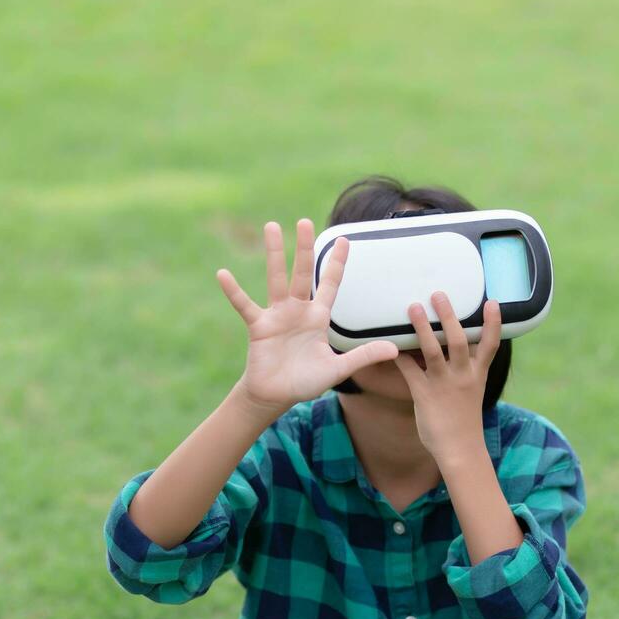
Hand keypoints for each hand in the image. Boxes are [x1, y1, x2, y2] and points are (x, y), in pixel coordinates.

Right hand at [218, 218, 398, 413]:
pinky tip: (223, 274)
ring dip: (274, 254)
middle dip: (304, 248)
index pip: (330, 284)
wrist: (277, 396)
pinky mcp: (259, 326)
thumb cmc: (306, 381)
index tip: (345, 239)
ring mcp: (276, 315)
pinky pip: (245, 305)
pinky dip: (234, 291)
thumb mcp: (337, 369)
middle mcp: (297, 310)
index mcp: (318, 317)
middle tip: (305, 222)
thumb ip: (363, 357)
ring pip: (276, 279)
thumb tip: (395, 351)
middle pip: (302, 273)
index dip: (337, 263)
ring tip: (272, 226)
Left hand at [391, 292, 501, 462]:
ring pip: (433, 350)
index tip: (492, 302)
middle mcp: (463, 376)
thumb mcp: (472, 393)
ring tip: (413, 307)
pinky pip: (409, 370)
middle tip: (439, 294)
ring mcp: (443, 384)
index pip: (490, 345)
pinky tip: (387, 342)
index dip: (492, 323)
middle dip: (449, 316)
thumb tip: (451, 352)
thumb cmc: (464, 422)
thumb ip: (464, 372)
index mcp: (478, 375)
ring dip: (422, 327)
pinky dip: (399, 355)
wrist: (460, 450)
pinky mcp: (424, 394)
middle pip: (459, 339)